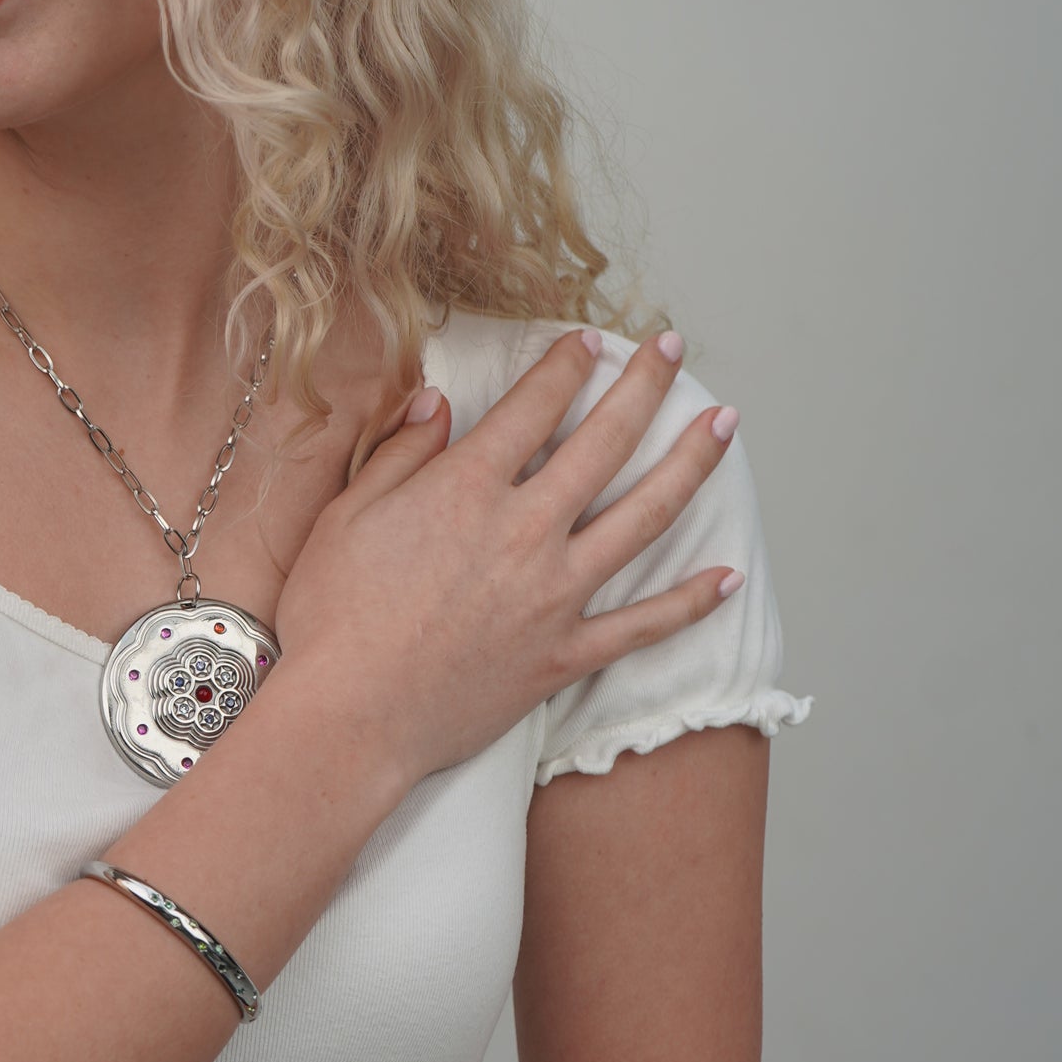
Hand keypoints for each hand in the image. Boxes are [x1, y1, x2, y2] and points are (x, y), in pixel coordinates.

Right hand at [274, 327, 740, 788]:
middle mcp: (524, 532)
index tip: (590, 342)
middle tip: (672, 350)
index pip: (534, 406)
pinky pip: (644, 625)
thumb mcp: (346, 517)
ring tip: (725, 426)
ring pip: (645, 517)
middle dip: (646, 387)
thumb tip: (437, 402)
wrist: (348, 719)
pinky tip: (728, 577)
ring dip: (692, 465)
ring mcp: (554, 594)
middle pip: (606, 443)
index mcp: (466, 490)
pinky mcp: (565, 654)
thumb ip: (399, 454)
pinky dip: (691, 602)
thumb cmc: (332, 620)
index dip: (566, 365)